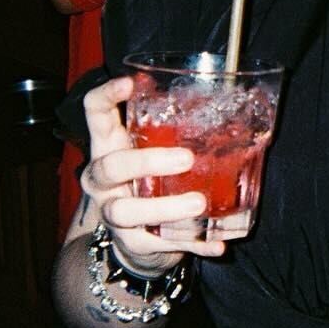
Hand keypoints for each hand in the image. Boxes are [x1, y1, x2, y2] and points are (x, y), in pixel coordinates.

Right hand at [79, 76, 227, 272]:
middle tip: (187, 159)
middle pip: (111, 166)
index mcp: (109, 146)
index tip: (131, 83)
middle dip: (147, 161)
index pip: (95, 112)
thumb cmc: (151, 182)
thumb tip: (233, 104)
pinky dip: (191, 244)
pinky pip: (158, 244)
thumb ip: (176, 133)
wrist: (137, 241)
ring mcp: (112, 213)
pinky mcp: (131, 243)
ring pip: (125, 211)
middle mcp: (101, 179)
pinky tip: (216, 244)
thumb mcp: (155, 152)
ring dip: (165, 207)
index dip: (106, 95)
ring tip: (199, 203)